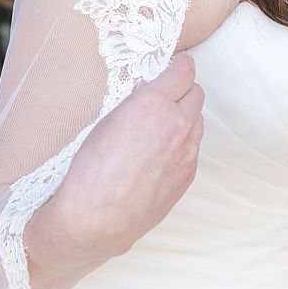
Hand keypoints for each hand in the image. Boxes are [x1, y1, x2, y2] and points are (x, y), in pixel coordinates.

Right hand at [25, 55, 203, 288]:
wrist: (95, 221)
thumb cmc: (90, 172)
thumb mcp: (106, 123)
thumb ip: (135, 102)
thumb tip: (148, 89)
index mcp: (155, 105)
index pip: (184, 72)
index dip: (180, 67)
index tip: (178, 66)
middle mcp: (178, 124)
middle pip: (196, 93)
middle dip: (183, 91)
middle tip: (166, 95)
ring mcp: (188, 151)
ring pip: (198, 121)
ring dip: (185, 117)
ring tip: (160, 126)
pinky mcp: (188, 174)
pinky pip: (193, 147)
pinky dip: (183, 143)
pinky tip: (161, 153)